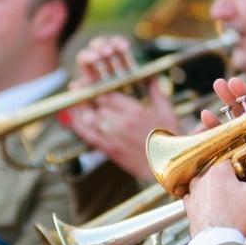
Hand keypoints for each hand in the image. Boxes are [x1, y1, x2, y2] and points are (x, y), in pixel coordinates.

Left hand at [70, 35, 180, 180]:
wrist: (167, 167)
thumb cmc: (170, 139)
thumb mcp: (167, 113)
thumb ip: (157, 93)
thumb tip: (153, 77)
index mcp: (135, 111)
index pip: (108, 94)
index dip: (97, 87)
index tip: (90, 82)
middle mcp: (121, 123)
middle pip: (97, 104)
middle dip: (88, 96)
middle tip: (79, 88)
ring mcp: (114, 137)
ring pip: (89, 118)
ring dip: (82, 109)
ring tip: (76, 102)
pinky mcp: (109, 150)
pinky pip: (88, 136)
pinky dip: (79, 127)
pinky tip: (75, 119)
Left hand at [182, 152, 245, 236]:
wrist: (215, 243)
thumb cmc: (235, 219)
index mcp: (218, 171)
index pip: (235, 163)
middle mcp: (202, 179)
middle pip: (222, 174)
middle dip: (233, 183)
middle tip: (244, 198)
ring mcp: (194, 194)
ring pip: (209, 185)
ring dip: (218, 191)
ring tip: (231, 205)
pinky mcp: (190, 208)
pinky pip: (197, 198)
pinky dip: (206, 202)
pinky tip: (215, 209)